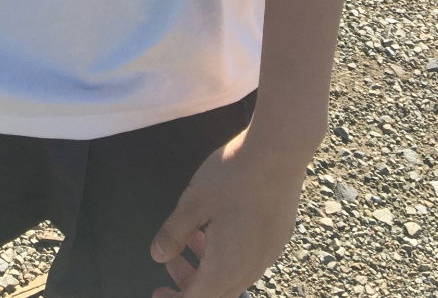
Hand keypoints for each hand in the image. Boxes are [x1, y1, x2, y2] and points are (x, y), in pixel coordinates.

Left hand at [149, 123, 312, 297]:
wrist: (278, 154)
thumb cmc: (232, 177)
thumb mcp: (192, 202)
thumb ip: (173, 233)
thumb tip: (159, 255)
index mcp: (224, 269)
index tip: (159, 289)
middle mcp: (249, 270)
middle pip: (216, 291)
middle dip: (190, 280)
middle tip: (172, 259)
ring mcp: (268, 255)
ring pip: (233, 274)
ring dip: (209, 264)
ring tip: (194, 235)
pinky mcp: (278, 238)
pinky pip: (249, 259)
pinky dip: (229, 252)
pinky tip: (221, 223)